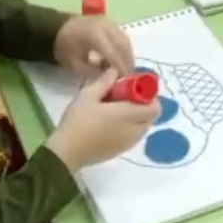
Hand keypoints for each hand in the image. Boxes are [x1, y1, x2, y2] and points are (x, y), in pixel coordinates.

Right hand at [45, 69, 160, 169]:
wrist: (67, 152)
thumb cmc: (78, 121)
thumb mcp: (88, 95)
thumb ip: (104, 81)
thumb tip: (115, 70)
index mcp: (129, 115)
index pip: (155, 107)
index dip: (150, 97)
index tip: (136, 90)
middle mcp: (133, 130)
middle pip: (151, 118)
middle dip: (144, 107)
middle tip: (127, 98)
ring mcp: (128, 143)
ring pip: (143, 128)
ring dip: (137, 118)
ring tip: (118, 111)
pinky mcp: (120, 151)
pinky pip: (133, 137)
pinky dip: (130, 128)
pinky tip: (111, 124)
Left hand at [54, 16, 133, 76]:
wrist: (55, 28)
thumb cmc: (64, 48)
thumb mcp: (76, 65)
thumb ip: (95, 71)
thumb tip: (111, 75)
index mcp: (96, 36)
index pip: (115, 54)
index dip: (122, 68)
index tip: (125, 80)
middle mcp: (106, 26)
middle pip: (124, 46)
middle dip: (128, 62)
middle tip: (129, 76)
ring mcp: (108, 22)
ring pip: (125, 39)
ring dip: (128, 54)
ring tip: (126, 68)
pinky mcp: (108, 21)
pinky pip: (121, 35)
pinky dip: (123, 47)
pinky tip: (121, 57)